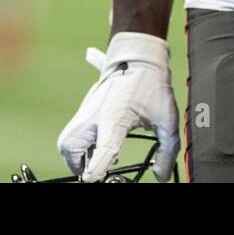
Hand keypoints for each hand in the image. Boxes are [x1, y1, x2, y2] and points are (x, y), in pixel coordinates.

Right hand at [57, 32, 179, 182]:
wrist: (137, 55)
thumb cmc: (153, 86)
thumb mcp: (167, 118)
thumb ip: (167, 150)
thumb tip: (160, 175)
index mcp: (115, 118)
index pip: (102, 151)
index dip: (97, 170)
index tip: (95, 179)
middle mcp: (95, 114)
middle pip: (71, 147)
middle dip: (79, 165)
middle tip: (96, 171)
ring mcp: (87, 110)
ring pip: (66, 141)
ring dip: (76, 155)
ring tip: (96, 159)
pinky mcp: (85, 108)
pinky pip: (72, 132)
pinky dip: (78, 144)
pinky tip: (97, 145)